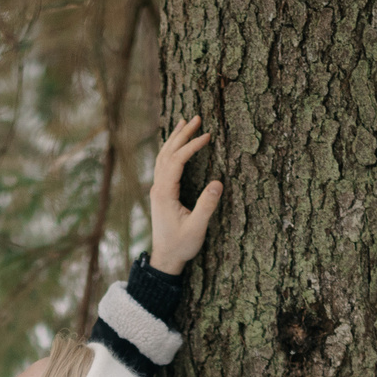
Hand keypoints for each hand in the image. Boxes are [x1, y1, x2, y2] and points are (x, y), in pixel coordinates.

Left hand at [148, 114, 222, 274]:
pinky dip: (170, 150)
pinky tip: (176, 144)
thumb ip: (206, 206)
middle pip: (167, 153)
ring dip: (174, 139)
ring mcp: (157, 190)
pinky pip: (162, 164)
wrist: (165, 258)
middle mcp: (158, 188)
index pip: (177, 161)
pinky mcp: (160, 193)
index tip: (208, 135)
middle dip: (182, 134)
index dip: (192, 146)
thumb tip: (218, 183)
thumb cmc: (181, 245)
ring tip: (184, 122)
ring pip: (163, 157)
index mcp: (164, 193)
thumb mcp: (197, 228)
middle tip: (197, 117)